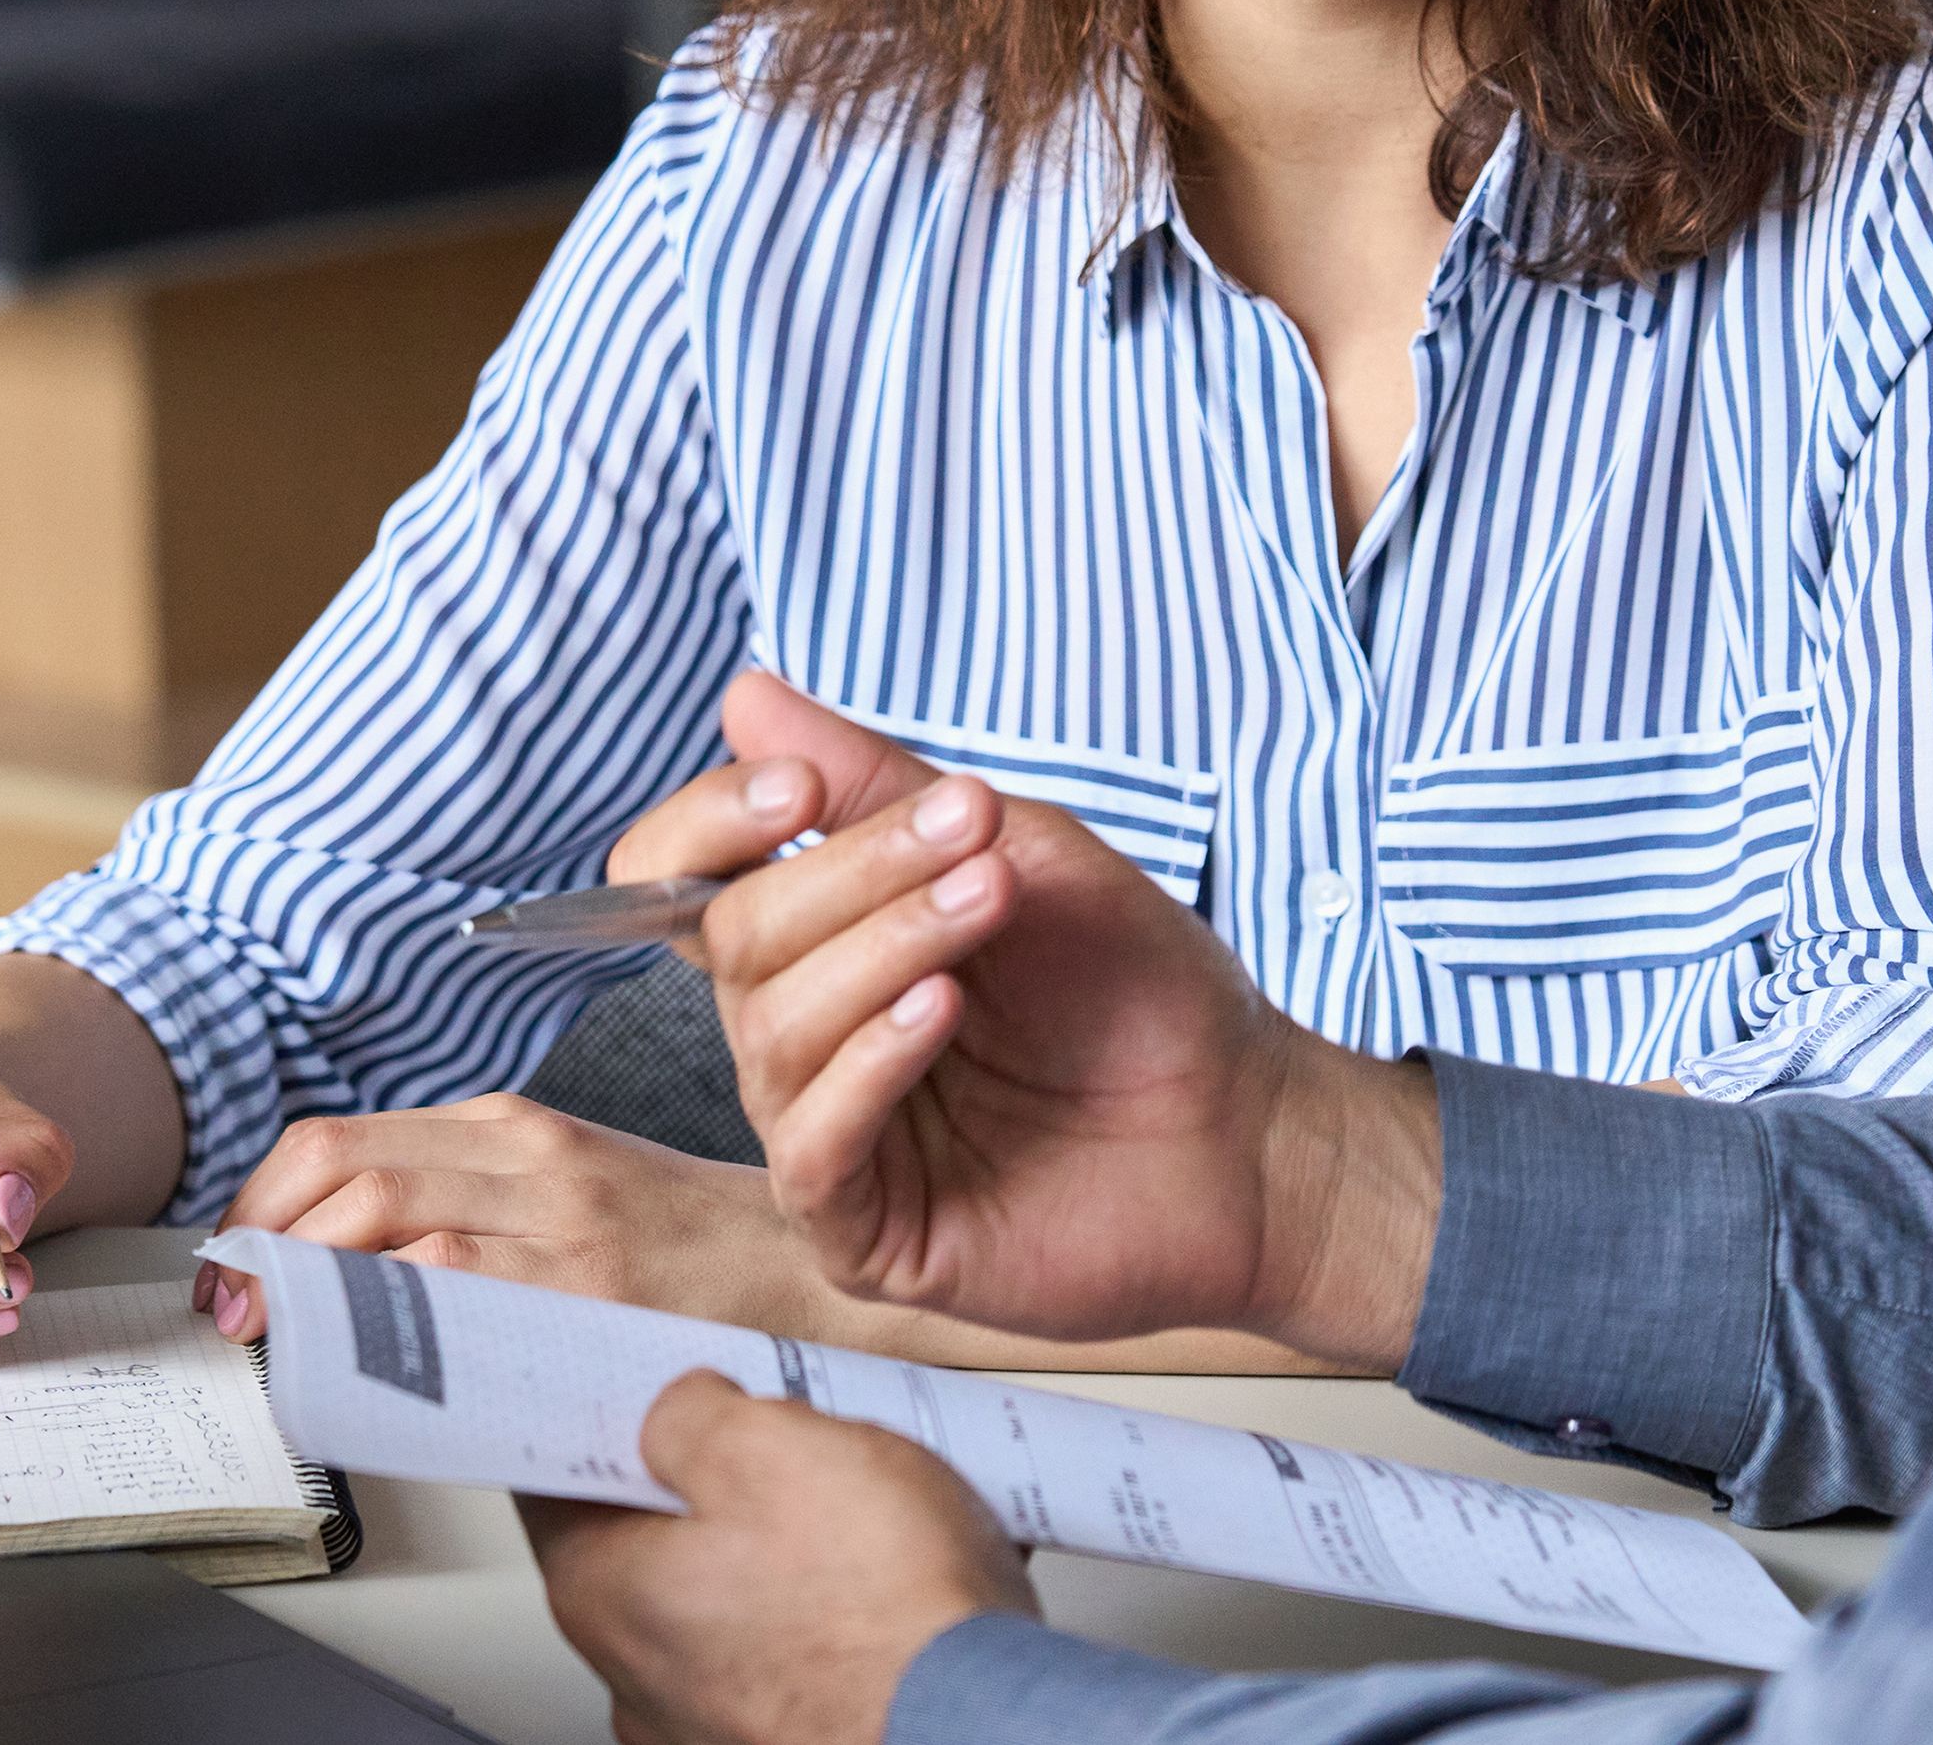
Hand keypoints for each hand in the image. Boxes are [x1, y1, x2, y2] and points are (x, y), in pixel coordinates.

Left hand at [196, 1096, 827, 1342]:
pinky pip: (453, 1288)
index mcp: (515, 1129)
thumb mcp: (572, 1190)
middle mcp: (530, 1159)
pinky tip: (357, 1357)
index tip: (231, 1261)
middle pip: (339, 1169)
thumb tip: (335, 1264)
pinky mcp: (589, 1288)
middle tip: (231, 1305)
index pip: (337, 1141)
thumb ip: (468, 1203)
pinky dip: (382, 1317)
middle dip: (258, 1242)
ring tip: (278, 1337)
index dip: (257, 1204)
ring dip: (303, 1285)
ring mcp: (559, 1223)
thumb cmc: (693, 1249)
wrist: (811, 1278)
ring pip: (384, 1221)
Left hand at [522, 1371, 1030, 1744]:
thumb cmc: (884, 1614)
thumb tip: (679, 1408)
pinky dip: (831, 1606)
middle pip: (647, 1541)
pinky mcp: (790, 1739)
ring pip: (729, 1596)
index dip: (590, 1417)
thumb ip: (691, 1413)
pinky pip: (793, 1648)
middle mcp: (640, 1680)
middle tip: (778, 1432)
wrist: (986, 1730)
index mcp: (607, 1595)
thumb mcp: (769, 1445)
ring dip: (781, 1545)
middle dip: (708, 1479)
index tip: (623, 1382)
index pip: (551, 1483)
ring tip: (860, 1505)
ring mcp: (712, 1725)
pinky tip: (892, 1575)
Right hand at [612, 676, 1444, 1361]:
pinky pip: (813, 1148)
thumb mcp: (1015, 850)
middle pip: (734, 940)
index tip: (801, 787)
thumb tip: (747, 696)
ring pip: (772, 1032)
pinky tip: (941, 1011)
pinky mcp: (865, 1236)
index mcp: (818, 944)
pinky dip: (869, 1063)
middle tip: (970, 836)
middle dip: (847, 875)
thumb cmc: (1135, 988)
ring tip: (986, 905)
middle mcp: (802, 1038)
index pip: (686, 878)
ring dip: (880, 948)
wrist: (1246, 1123)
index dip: (712, 825)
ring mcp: (828, 1139)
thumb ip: (876, 784)